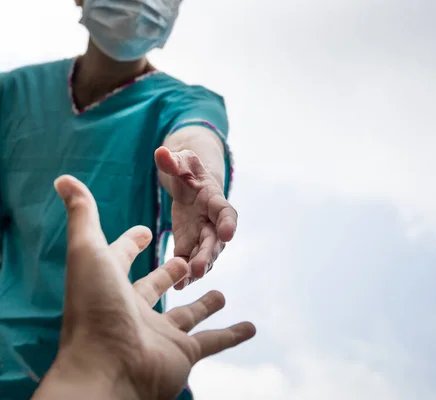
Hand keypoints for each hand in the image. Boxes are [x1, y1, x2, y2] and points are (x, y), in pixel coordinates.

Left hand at [40, 175, 254, 399]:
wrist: (108, 371)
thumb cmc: (96, 309)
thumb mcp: (89, 252)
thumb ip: (83, 215)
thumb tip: (64, 178)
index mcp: (112, 286)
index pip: (121, 258)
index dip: (131, 242)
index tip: (144, 231)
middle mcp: (135, 310)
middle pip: (156, 286)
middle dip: (172, 271)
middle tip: (187, 259)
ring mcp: (160, 333)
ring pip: (188, 315)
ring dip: (205, 304)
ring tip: (220, 291)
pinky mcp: (183, 353)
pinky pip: (214, 341)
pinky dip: (233, 334)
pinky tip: (251, 327)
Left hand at [155, 147, 236, 286]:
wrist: (190, 185)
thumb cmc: (188, 170)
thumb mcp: (182, 162)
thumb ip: (173, 161)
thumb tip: (161, 153)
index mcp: (215, 200)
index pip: (226, 212)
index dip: (228, 223)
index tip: (228, 234)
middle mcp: (213, 222)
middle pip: (215, 241)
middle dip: (208, 255)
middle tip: (200, 268)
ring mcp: (203, 236)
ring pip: (204, 256)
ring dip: (198, 269)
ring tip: (187, 281)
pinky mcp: (189, 246)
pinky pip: (189, 261)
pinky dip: (185, 274)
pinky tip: (179, 287)